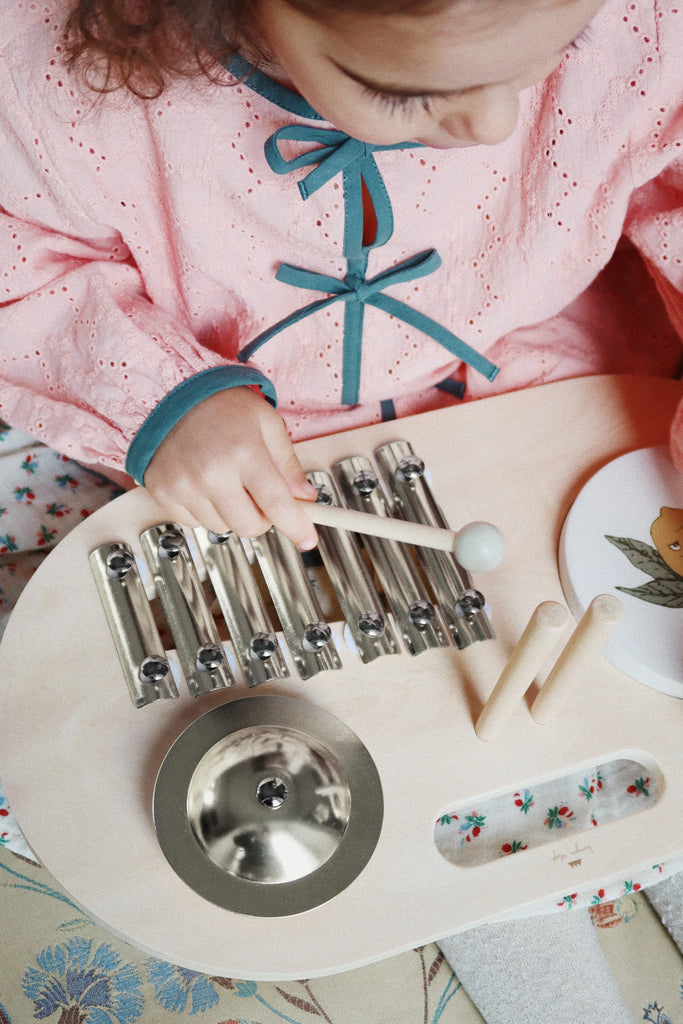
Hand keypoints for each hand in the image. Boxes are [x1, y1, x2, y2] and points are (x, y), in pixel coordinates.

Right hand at [144, 387, 318, 548]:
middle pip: (249, 527)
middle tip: (259, 495)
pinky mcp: (162, 493)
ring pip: (222, 528)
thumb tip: (304, 497)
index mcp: (244, 452)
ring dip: (231, 513)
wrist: (170, 393)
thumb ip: (287, 464)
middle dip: (262, 518)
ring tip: (225, 479)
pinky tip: (202, 483)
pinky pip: (193, 522)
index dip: (296, 527)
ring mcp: (183, 486)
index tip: (307, 539)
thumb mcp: (266, 423)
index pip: (277, 504)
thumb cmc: (220, 404)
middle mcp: (211, 473)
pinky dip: (204, 510)